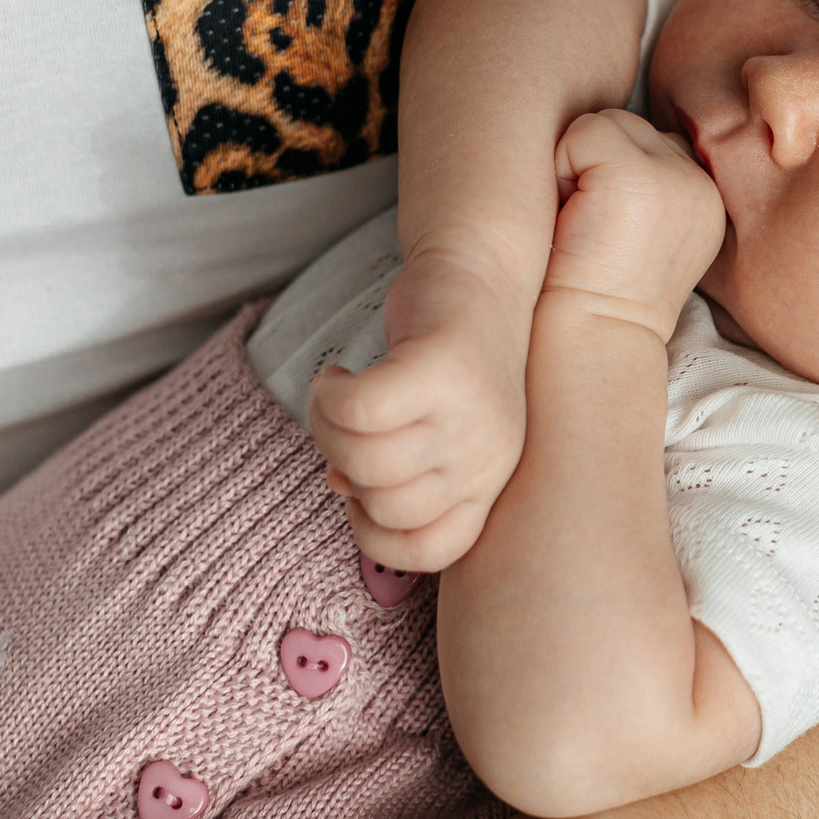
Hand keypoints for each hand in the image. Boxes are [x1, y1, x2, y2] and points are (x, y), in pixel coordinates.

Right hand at [311, 251, 530, 573]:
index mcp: (491, 481)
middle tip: (348, 424)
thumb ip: (394, 474)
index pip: (434, 552)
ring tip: (338, 394)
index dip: (377, 533)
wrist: (481, 267)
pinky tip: (337, 374)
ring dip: (328, 427)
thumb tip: (345, 489)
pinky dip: (330, 395)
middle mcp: (490, 452)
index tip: (363, 486)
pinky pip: (362, 408)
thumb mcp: (429, 430)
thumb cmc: (444, 359)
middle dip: (345, 468)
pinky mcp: (444, 362)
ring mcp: (473, 409)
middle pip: (387, 505)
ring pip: (367, 460)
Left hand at [542, 110, 725, 342]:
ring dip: (576, 164)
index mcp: (708, 201)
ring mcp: (674, 177)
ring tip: (580, 222)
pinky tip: (571, 217)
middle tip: (587, 226)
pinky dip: (560, 167)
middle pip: (631, 127)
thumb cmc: (599, 296)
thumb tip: (605, 132)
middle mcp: (702, 185)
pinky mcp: (635, 174)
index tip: (604, 230)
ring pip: (607, 122)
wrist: (594, 340)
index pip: (655, 144)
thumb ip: (648, 185)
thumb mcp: (645, 238)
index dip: (612, 175)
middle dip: (594, 163)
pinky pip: (582, 132)